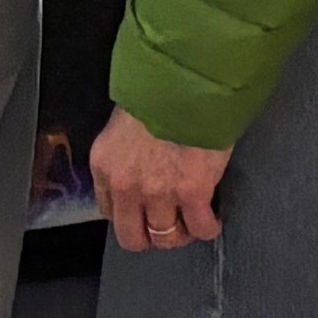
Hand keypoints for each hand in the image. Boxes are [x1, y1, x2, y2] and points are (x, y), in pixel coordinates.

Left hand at [91, 105, 230, 254]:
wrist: (187, 79)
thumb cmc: (159, 90)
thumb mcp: (125, 121)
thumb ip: (128, 149)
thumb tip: (144, 161)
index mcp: (106, 165)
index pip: (109, 210)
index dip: (129, 215)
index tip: (142, 212)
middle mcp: (127, 185)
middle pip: (132, 236)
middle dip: (149, 236)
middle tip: (166, 227)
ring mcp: (159, 193)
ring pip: (166, 237)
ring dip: (180, 233)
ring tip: (192, 223)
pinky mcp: (193, 192)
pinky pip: (200, 227)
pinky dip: (207, 228)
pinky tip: (212, 221)